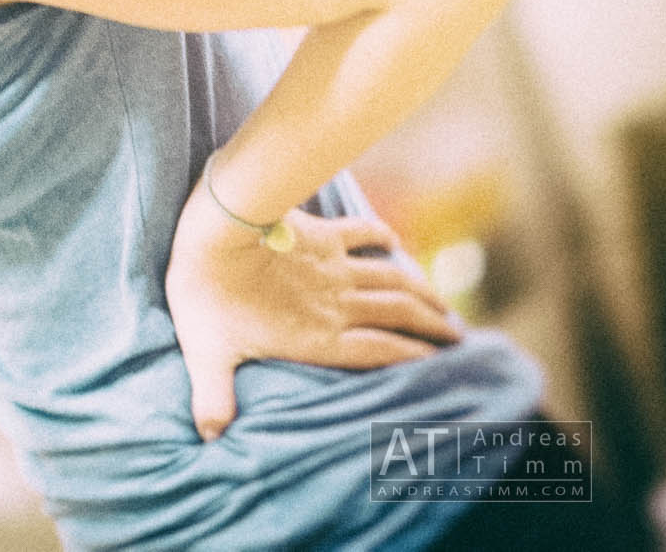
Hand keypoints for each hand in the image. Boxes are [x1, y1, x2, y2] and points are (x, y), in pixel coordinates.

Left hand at [164, 184, 462, 441]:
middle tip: (459, 336)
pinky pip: (362, 231)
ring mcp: (333, 266)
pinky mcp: (321, 233)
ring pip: (392, 278)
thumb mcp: (206, 353)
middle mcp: (338, 304)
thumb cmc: (207, 294)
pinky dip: (382, 234)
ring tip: (443, 302)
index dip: (416, 358)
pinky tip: (394, 239)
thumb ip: (213, 397)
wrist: (214, 230)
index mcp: (319, 338)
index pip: (382, 352)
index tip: (444, 365)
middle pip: (399, 315)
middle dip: (434, 326)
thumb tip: (208, 437)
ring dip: (422, 289)